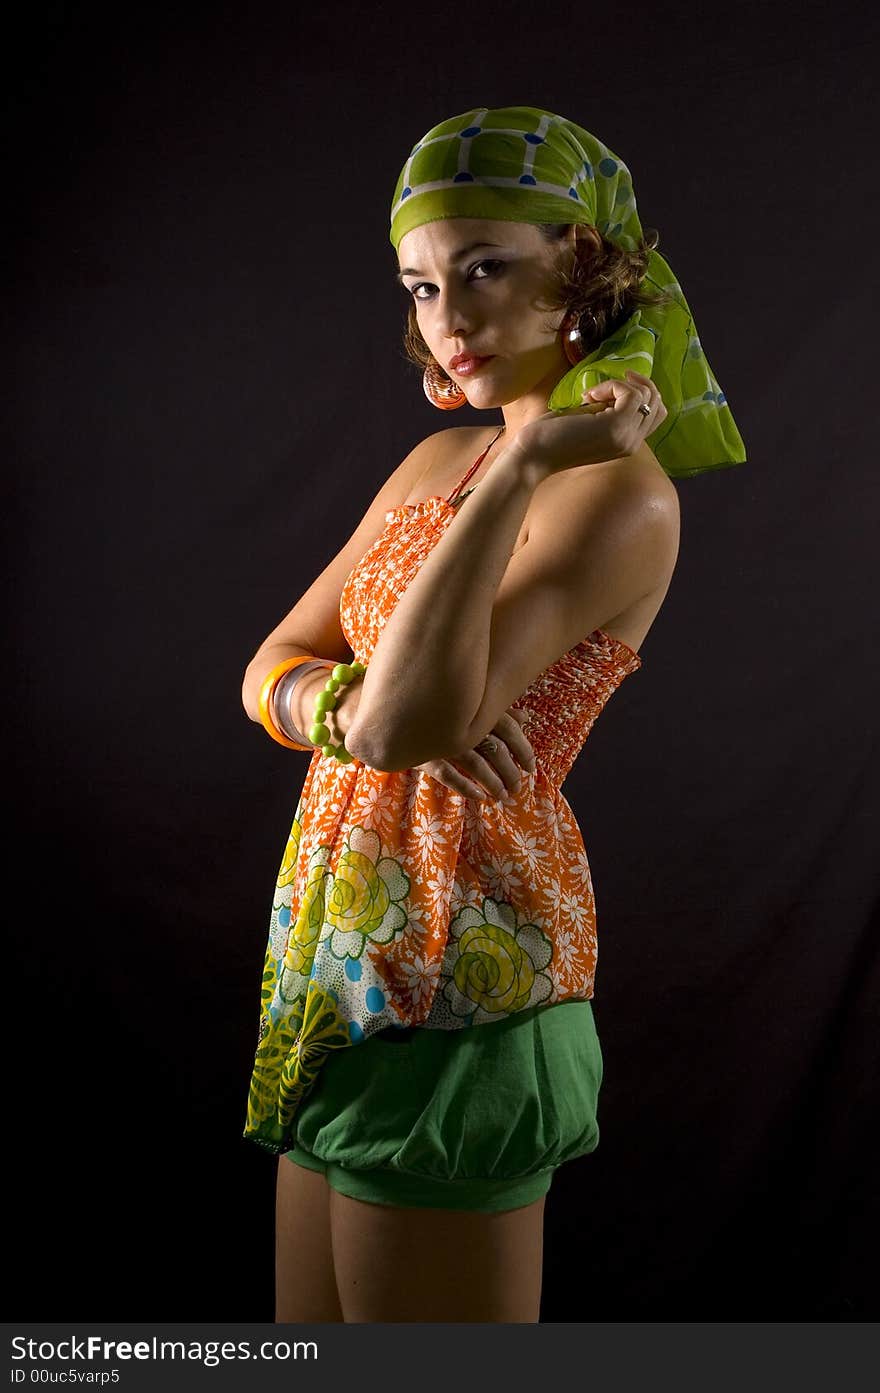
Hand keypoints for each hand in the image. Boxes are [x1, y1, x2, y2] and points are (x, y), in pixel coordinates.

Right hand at [413, 706, 536, 801]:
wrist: (393, 711)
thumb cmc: (440, 708)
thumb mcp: (471, 706)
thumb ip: (498, 713)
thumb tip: (526, 718)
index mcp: (476, 707)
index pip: (510, 729)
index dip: (524, 750)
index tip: (531, 768)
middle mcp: (461, 722)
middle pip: (496, 750)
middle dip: (511, 773)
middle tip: (517, 789)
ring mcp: (442, 739)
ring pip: (476, 765)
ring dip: (492, 784)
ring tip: (501, 797)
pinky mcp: (424, 756)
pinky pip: (448, 775)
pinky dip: (466, 788)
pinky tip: (479, 797)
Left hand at [509, 369, 667, 479]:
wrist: (533, 455)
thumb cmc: (553, 437)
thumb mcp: (588, 420)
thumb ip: (608, 410)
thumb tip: (623, 387)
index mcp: (627, 444)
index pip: (656, 413)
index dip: (640, 394)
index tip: (610, 390)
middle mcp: (632, 444)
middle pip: (658, 403)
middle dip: (636, 384)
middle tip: (603, 387)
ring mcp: (626, 437)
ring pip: (647, 395)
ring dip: (619, 385)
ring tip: (591, 395)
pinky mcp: (616, 427)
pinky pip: (630, 393)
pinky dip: (611, 385)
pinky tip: (588, 397)